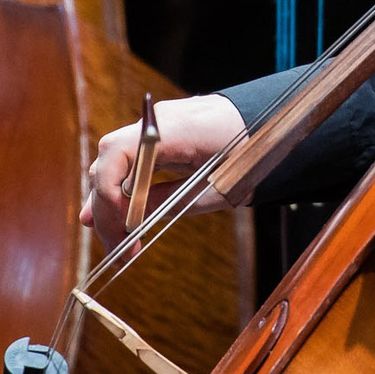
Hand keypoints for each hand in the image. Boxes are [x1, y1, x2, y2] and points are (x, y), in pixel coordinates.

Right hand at [80, 93, 244, 247]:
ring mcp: (153, 128)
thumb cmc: (248, 152)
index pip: (117, 152)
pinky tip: (113, 218)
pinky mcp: (155, 139)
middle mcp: (155, 122)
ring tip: (117, 244)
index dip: (108, 191)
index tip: (121, 227)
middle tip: (118, 251)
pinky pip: (127, 164)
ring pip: (112, 165)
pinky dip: (120, 190)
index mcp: (172, 128)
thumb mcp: (212, 188)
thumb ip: (168, 203)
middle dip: (106, 209)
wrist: (268, 124)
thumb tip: (130, 224)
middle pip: (108, 163)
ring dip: (109, 203)